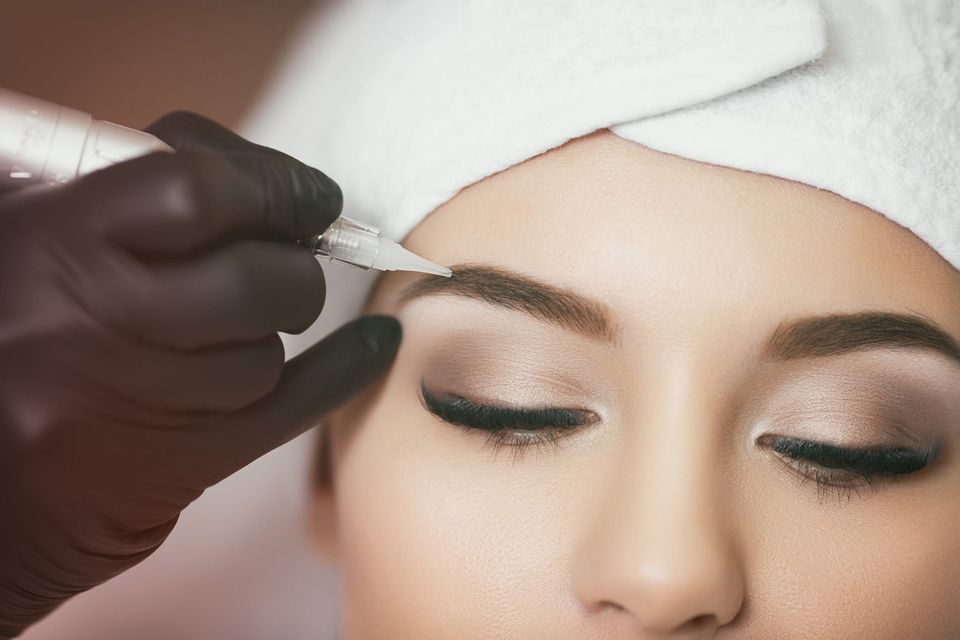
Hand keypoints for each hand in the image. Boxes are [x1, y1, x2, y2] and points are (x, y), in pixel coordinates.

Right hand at [0, 113, 400, 636]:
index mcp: (58, 240)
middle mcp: (103, 321)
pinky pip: (298, 404)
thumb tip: (255, 174)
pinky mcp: (188, 458)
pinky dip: (349, 368)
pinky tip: (375, 344)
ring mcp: (149, 398)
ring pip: (271, 346)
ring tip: (227, 327)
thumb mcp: (36, 224)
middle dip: (289, 262)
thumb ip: (133, 183)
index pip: (202, 190)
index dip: (275, 184)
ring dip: (270, 327)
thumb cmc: (14, 322)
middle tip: (280, 258)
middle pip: (259, 276)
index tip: (309, 193)